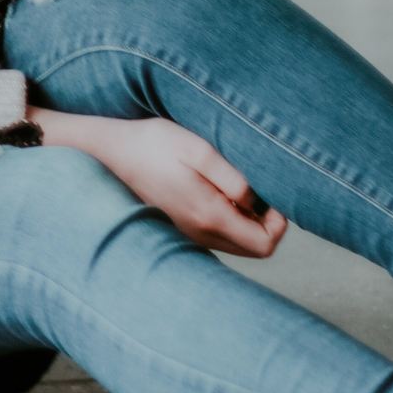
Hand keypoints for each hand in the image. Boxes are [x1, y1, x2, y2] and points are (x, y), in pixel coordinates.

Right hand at [69, 112, 288, 257]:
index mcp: (208, 215)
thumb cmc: (155, 143)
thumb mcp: (198, 150)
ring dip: (249, 221)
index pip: (265, 244)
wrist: (111, 150)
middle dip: (268, 223)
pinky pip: (220, 236)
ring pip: (238, 244)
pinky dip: (231, 220)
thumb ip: (233, 179)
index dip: (280, 223)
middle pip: (256, 249)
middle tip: (260, 190)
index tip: (273, 194)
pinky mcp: (181, 227)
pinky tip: (219, 191)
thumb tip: (259, 202)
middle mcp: (199, 233)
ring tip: (238, 187)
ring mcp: (188, 233)